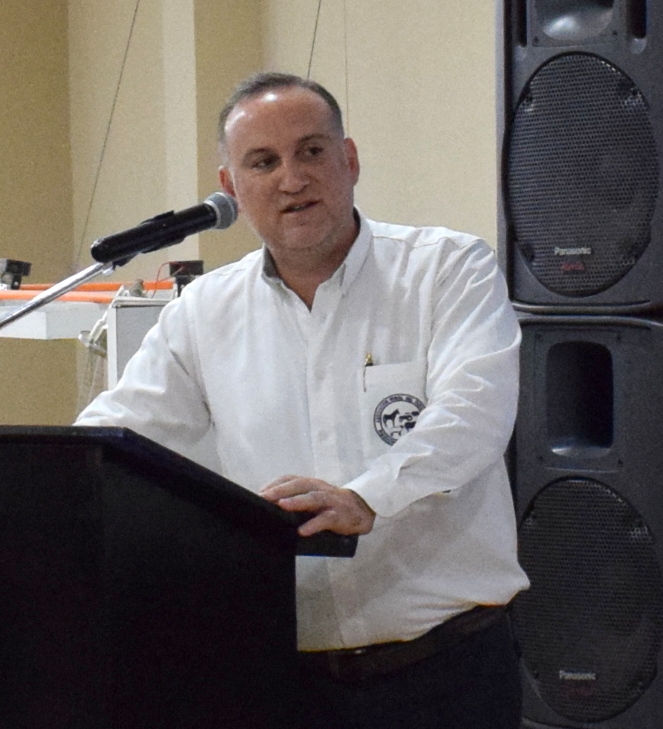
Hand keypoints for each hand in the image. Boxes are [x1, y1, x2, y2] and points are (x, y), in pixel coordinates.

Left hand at [260, 475, 375, 536]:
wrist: (361, 510)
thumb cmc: (332, 506)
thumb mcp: (314, 499)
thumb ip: (297, 501)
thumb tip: (272, 509)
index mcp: (312, 484)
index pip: (291, 478)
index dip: (275, 484)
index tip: (259, 493)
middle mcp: (320, 488)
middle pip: (300, 485)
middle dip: (281, 490)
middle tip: (264, 497)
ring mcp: (330, 501)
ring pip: (313, 498)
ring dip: (297, 501)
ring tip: (282, 506)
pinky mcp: (339, 515)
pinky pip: (325, 519)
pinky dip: (313, 525)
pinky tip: (302, 531)